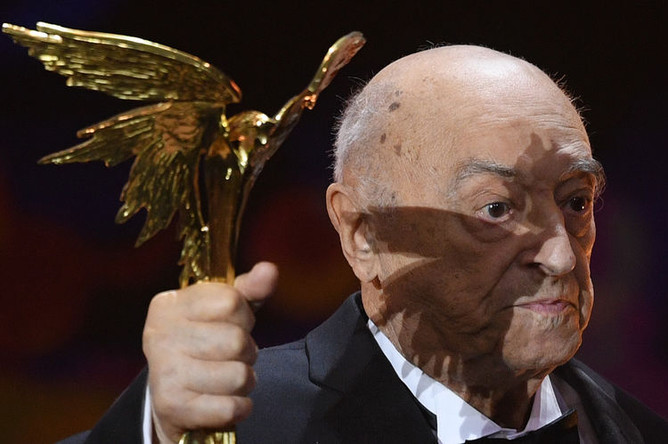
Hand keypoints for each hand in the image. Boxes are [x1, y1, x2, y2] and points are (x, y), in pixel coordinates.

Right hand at [143, 262, 278, 442]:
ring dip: (244, 380)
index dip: (243, 316)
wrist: (173, 394)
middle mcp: (159, 335)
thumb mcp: (222, 310)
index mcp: (169, 304)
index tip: (231, 324)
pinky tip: (225, 400)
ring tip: (227, 377)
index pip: (231, 301)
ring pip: (238, 375)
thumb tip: (269, 270)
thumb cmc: (204, 341)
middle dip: (246, 351)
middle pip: (236, 340)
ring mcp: (164, 372)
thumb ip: (248, 290)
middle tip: (231, 355)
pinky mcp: (173, 407)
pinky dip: (239, 407)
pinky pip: (231, 407)